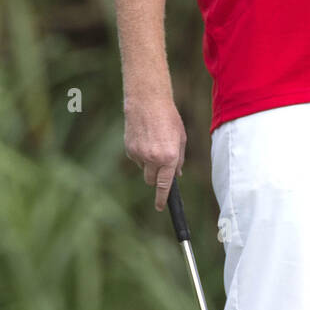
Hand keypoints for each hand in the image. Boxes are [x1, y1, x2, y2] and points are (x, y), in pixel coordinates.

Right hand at [123, 94, 186, 210]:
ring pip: (144, 169)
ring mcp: (139, 154)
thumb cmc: (168, 118)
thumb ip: (178, 159)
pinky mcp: (129, 149)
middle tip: (160, 165)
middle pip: (151, 181)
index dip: (162, 198)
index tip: (159, 207)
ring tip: (153, 143)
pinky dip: (140, 154)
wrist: (147, 102)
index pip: (165, 185)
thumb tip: (176, 175)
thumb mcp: (181, 138)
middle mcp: (153, 158)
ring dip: (149, 163)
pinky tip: (144, 138)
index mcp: (169, 157)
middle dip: (156, 178)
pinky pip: (136, 159)